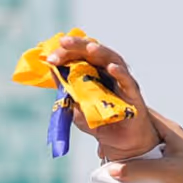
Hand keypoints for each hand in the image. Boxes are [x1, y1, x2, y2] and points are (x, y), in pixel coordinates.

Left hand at [45, 37, 158, 160]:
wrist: (120, 139)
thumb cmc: (99, 120)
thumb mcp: (76, 108)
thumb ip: (66, 92)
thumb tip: (53, 72)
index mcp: (92, 71)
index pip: (78, 55)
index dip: (64, 54)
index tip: (50, 58)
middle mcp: (106, 70)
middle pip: (92, 51)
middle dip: (78, 45)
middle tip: (64, 42)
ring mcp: (120, 78)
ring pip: (111, 58)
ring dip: (100, 52)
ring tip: (89, 48)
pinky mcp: (132, 91)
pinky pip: (126, 79)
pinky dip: (119, 72)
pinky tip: (111, 67)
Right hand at [108, 110, 182, 182]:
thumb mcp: (167, 170)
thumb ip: (139, 170)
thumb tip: (112, 170)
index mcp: (169, 129)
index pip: (140, 112)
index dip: (122, 112)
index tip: (102, 117)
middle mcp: (166, 137)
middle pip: (136, 130)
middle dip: (119, 134)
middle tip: (99, 141)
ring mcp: (165, 151)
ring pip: (138, 147)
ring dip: (124, 152)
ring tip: (105, 155)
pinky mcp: (164, 166)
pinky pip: (142, 162)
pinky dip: (132, 164)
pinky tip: (119, 169)